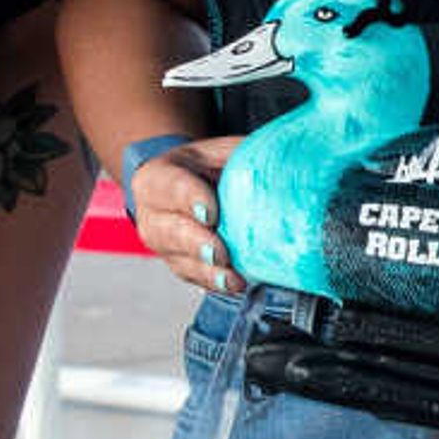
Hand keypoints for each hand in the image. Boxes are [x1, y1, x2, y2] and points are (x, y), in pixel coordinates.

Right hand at [132, 135, 244, 296]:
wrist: (189, 186)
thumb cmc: (207, 167)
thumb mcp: (220, 152)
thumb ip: (242, 156)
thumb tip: (286, 162)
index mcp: (157, 177)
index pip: (169, 187)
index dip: (190, 200)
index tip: (211, 213)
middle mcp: (152, 214)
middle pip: (170, 231)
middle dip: (197, 244)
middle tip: (220, 253)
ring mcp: (164, 245)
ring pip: (181, 261)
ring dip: (209, 272)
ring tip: (232, 279)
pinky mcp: (180, 265)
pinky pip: (196, 279)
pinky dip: (216, 283)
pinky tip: (236, 286)